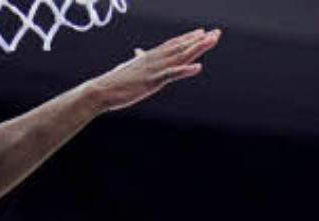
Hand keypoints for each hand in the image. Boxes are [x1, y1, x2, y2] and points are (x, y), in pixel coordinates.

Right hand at [91, 28, 221, 111]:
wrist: (102, 90)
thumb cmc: (113, 81)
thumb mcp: (128, 68)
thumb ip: (136, 60)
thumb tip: (137, 52)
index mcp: (150, 57)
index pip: (172, 44)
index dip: (188, 38)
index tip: (202, 32)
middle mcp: (155, 59)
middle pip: (181, 47)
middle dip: (200, 40)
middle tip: (216, 33)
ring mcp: (154, 69)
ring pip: (180, 56)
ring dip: (197, 48)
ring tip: (212, 41)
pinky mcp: (152, 81)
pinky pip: (172, 74)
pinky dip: (185, 70)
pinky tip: (198, 67)